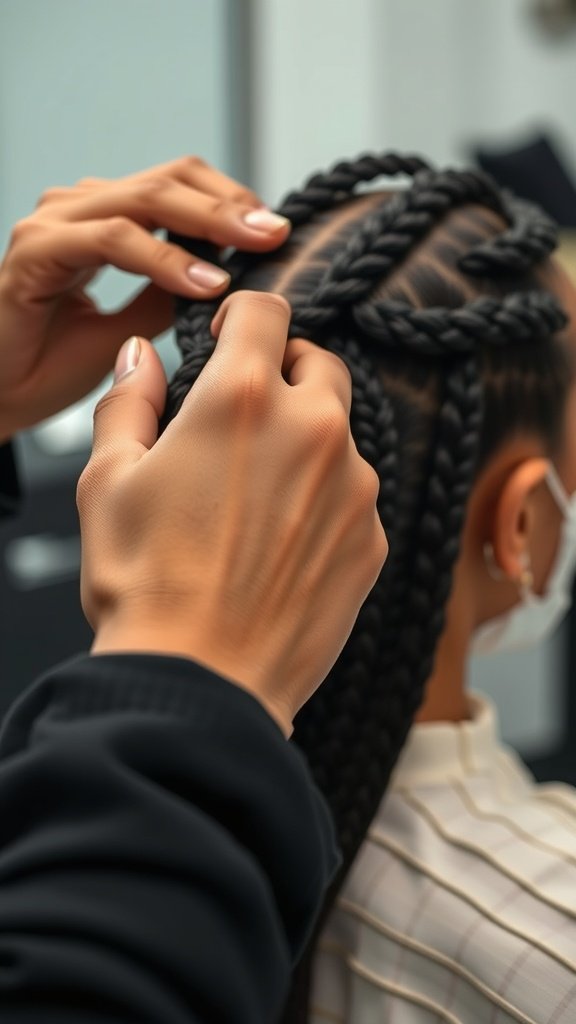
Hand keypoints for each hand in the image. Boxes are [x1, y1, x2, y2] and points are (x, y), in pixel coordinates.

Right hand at [0, 157, 289, 440]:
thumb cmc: (57, 364)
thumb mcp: (136, 327)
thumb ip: (173, 294)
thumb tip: (231, 279)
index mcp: (107, 218)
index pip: (181, 183)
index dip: (232, 200)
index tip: (278, 232)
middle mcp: (82, 208)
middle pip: (172, 178)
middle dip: (232, 204)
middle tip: (278, 232)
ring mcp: (56, 223)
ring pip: (146, 198)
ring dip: (208, 222)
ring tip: (253, 249)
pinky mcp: (37, 252)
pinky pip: (112, 239)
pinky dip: (163, 258)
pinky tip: (204, 283)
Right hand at [78, 292, 387, 734]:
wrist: (202, 680)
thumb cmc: (145, 583)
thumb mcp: (108, 480)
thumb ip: (129, 401)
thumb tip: (141, 357)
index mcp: (244, 398)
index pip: (267, 311)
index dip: (244, 314)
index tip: (231, 334)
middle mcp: (314, 429)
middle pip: (319, 362)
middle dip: (285, 370)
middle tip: (248, 411)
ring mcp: (354, 486)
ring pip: (341, 432)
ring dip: (307, 441)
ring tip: (258, 495)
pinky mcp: (373, 538)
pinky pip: (355, 495)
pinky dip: (326, 498)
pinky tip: (284, 542)